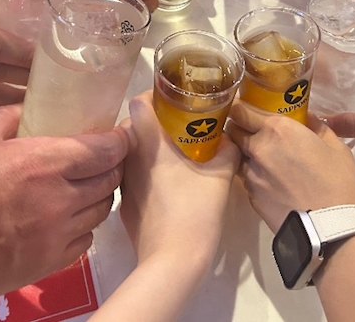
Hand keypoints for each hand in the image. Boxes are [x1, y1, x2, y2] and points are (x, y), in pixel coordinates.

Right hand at [0, 105, 127, 315]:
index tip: (117, 133)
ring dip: (97, 195)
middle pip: (111, 180)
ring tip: (81, 186)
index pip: (107, 150)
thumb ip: (8, 119)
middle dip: (110, 165)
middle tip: (98, 157)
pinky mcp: (47, 265)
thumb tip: (29, 109)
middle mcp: (59, 199)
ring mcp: (55, 236)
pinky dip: (83, 228)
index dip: (118, 140)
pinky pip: (84, 242)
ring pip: (101, 211)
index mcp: (43, 162)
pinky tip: (64, 218)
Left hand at [120, 92, 239, 265]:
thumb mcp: (222, 173)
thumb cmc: (197, 208)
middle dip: (153, 121)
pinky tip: (167, 185)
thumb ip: (228, 147)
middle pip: (132, 124)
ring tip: (174, 155)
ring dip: (147, 147)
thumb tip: (230, 136)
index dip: (155, 95)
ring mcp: (124, 182)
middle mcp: (130, 156)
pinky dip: (145, 172)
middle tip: (179, 126)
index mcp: (150, 141)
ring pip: (130, 151)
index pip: (139, 101)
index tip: (173, 100)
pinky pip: (131, 175)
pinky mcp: (125, 203)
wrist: (174, 259)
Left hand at [227, 103, 354, 232]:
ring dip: (247, 154)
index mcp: (277, 129)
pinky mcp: (251, 197)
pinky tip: (271, 182)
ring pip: (239, 156)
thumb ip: (316, 126)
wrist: (332, 229)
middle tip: (254, 131)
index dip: (240, 108)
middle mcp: (257, 148)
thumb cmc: (339, 182)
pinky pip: (247, 178)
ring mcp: (251, 175)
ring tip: (266, 160)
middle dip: (240, 128)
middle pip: (234, 131)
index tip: (245, 108)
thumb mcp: (335, 146)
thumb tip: (306, 118)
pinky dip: (254, 175)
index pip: (241, 110)